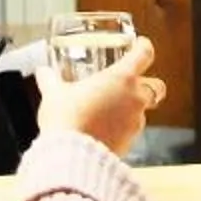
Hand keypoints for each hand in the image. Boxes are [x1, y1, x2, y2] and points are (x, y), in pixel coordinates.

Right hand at [36, 36, 162, 155]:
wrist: (71, 155)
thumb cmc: (66, 120)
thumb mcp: (54, 94)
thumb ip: (50, 80)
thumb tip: (43, 72)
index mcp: (121, 78)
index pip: (144, 54)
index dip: (144, 47)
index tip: (141, 45)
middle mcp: (135, 98)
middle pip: (156, 86)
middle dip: (150, 84)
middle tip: (135, 84)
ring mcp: (136, 122)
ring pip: (143, 111)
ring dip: (132, 109)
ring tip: (110, 110)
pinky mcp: (130, 142)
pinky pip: (131, 131)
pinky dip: (122, 128)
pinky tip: (105, 130)